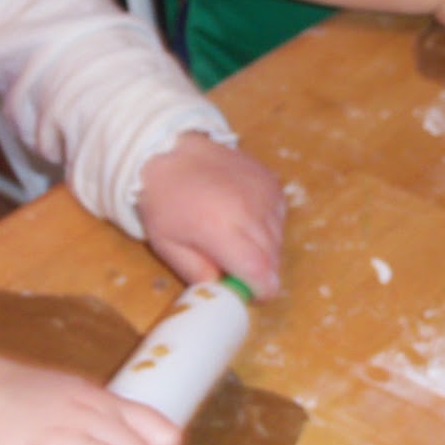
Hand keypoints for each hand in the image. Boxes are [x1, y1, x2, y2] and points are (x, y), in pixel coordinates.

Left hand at [137, 133, 284, 298]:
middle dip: (262, 272)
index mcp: (220, 230)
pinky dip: (268, 226)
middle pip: (273, 258)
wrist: (170, 150)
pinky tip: (245, 218)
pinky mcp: (271, 181)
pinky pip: (279, 216)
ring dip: (265, 249)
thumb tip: (224, 289)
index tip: (254, 294)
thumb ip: (197, 273)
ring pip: (279, 238)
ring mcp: (264, 193)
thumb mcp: (168, 246)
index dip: (262, 289)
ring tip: (238, 239)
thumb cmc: (164, 202)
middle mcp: (249, 212)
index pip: (260, 271)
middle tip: (240, 269)